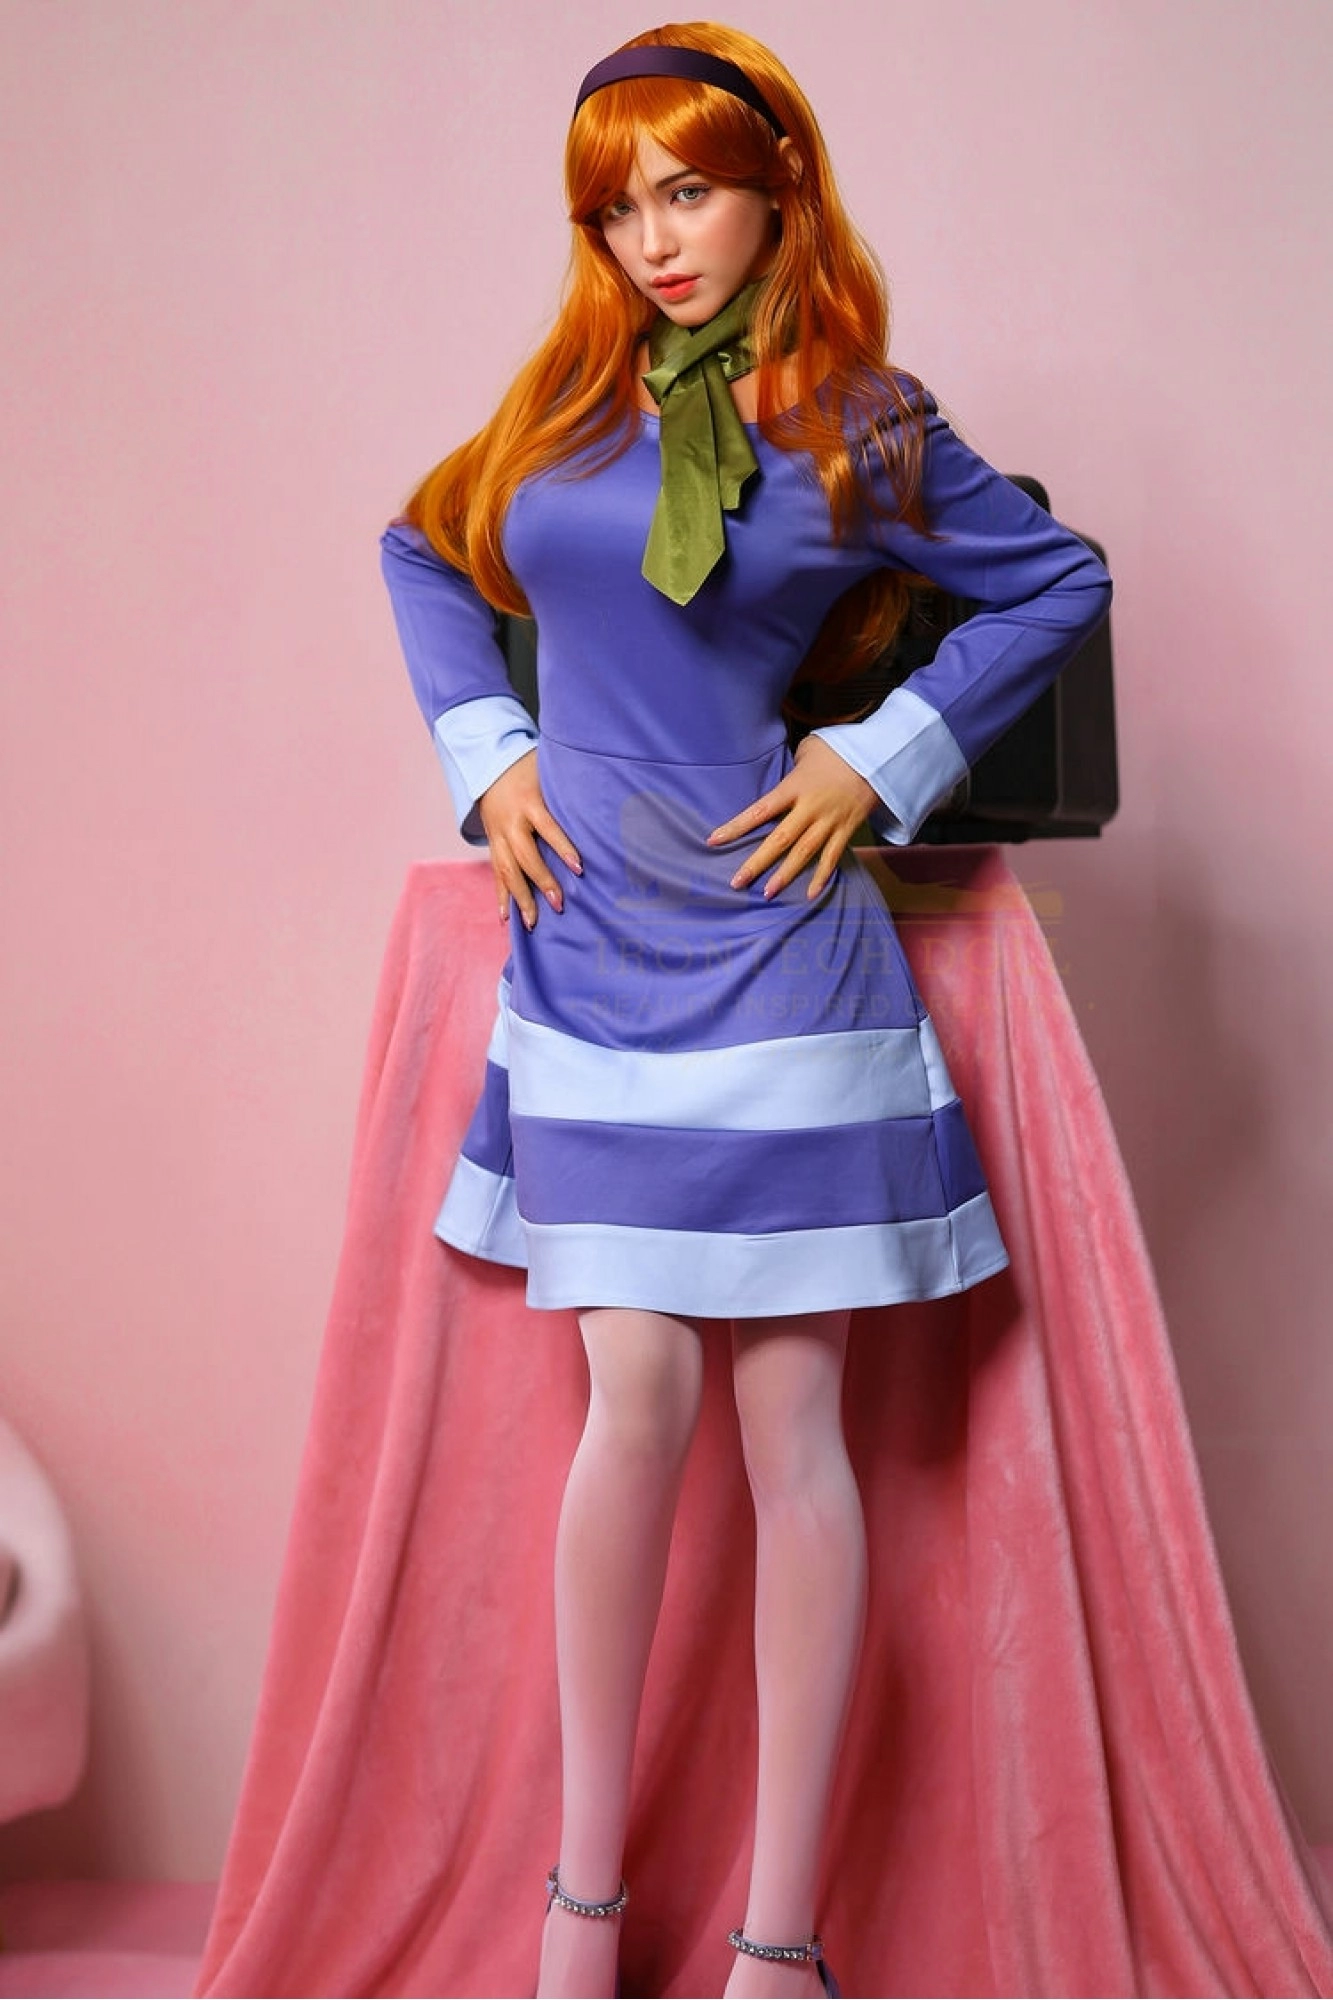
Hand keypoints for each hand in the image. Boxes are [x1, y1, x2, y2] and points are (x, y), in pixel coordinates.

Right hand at [477, 749, 581, 929]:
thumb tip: (605, 802)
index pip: (548, 828)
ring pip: (506, 870)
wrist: (489, 767)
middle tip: (559, 904)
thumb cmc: (529, 770)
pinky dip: (500, 897)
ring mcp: (497, 836)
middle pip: (525, 856)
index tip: (579, 868)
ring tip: (533, 923)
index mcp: (529, 802)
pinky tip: (507, 918)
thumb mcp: (549, 772)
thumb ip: (569, 789)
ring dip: (520, 898)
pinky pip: (495, 874)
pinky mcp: (492, 845)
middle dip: (542, 881)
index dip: (563, 848)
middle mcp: (510, 822)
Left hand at [707, 735, 878, 899]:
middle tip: (737, 882)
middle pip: (779, 839)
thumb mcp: (809, 750)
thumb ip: (790, 767)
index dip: (736, 827)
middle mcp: (810, 808)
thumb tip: (782, 780)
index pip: (759, 810)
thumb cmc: (839, 750)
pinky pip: (832, 857)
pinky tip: (810, 894)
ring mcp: (829, 821)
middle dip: (756, 863)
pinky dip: (822, 876)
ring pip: (804, 853)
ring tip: (767, 893)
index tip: (714, 841)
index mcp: (795, 788)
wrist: (878, 757)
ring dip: (785, 875)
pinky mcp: (846, 830)